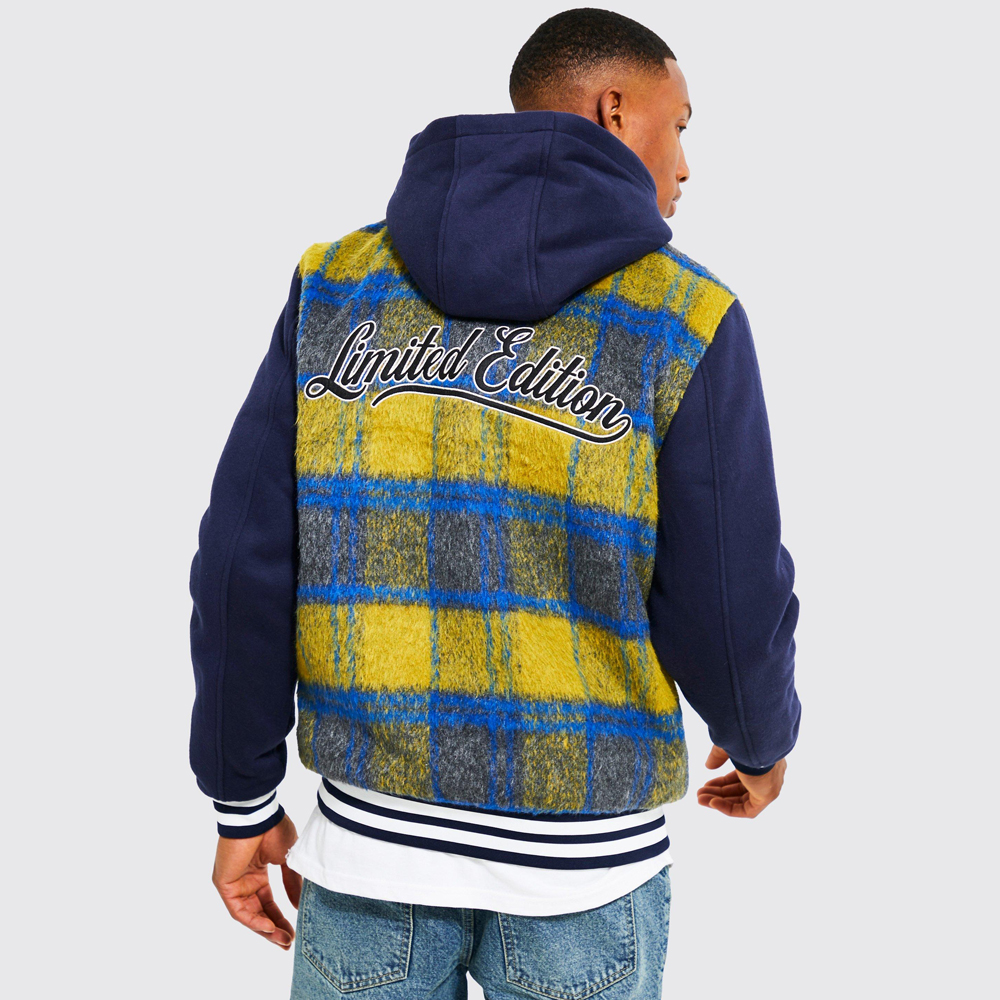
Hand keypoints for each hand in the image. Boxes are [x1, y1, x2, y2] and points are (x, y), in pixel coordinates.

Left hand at [212, 813, 302, 948]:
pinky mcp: (224, 884)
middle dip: (273, 929)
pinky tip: (269, 928)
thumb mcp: (288, 860)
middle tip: (288, 943)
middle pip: (258, 913)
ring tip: (282, 940)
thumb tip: (299, 904)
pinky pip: (238, 910)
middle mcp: (243, 881)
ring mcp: (233, 883)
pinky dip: (253, 921)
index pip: (267, 903)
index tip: (293, 931)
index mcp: (257, 874)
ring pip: (248, 915)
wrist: (258, 817)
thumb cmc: (273, 830)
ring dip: (265, 930)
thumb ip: (292, 883)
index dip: (280, 918)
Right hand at [696, 746, 785, 818]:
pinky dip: (728, 808)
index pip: (742, 776)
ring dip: (720, 801)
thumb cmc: (743, 737)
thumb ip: (718, 756)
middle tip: (700, 794)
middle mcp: (768, 775)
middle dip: (718, 792)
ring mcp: (768, 787)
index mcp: (762, 760)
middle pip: (740, 790)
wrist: (756, 738)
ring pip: (741, 800)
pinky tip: (712, 803)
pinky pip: (746, 809)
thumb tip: (708, 766)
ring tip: (700, 799)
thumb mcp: (727, 746)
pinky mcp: (766, 797)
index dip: (723, 781)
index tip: (707, 783)